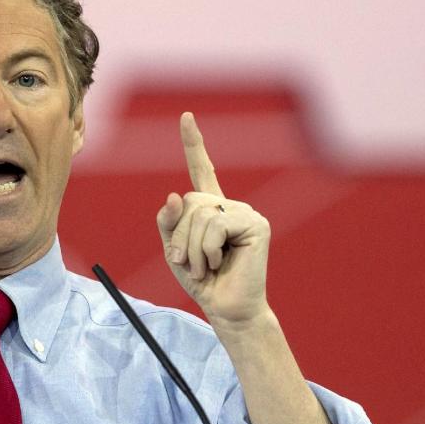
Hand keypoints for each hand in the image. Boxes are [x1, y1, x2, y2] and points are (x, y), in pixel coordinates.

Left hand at [157, 112, 271, 327]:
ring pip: (200, 214)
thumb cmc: (201, 280)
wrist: (225, 307)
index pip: (202, 169)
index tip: (186, 116)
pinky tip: (220, 263)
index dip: (194, 144)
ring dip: (193, 248)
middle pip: (189, 202)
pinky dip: (208, 249)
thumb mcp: (174, 250)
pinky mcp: (256, 225)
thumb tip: (174, 195)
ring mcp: (245, 213)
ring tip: (206, 267)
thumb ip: (168, 222)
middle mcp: (230, 205)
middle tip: (189, 263)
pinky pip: (215, 226)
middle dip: (180, 236)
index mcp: (211, 208)